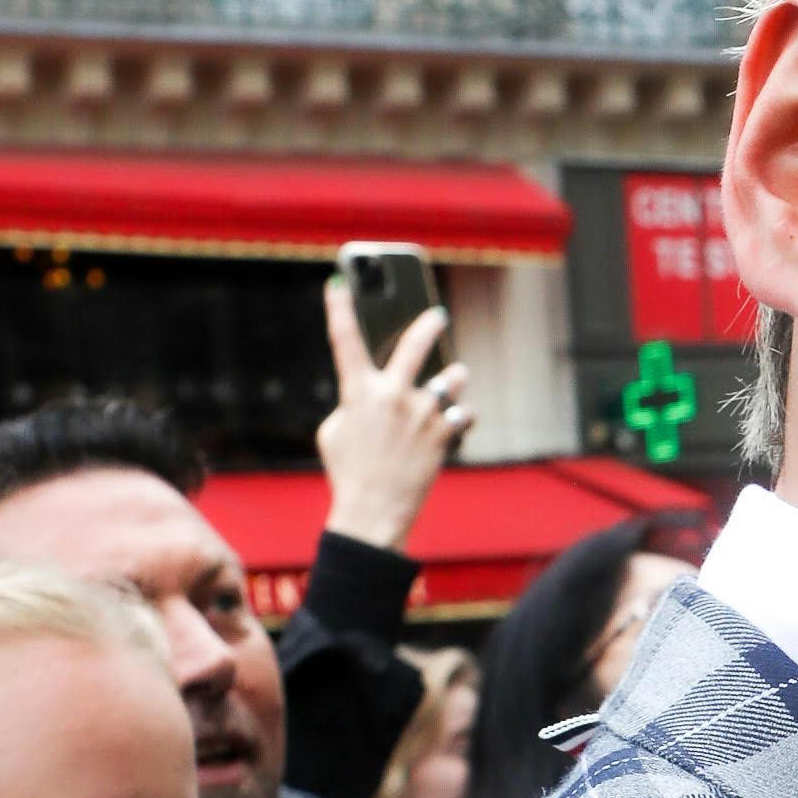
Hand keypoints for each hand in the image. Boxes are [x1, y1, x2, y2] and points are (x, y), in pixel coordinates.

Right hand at [317, 282, 472, 551]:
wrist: (372, 512)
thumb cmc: (349, 473)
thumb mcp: (334, 433)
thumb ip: (354, 405)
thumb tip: (373, 397)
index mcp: (357, 392)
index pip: (344, 340)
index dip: (339, 309)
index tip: (338, 285)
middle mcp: (391, 396)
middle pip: (414, 347)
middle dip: (428, 326)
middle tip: (438, 314)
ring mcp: (419, 415)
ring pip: (449, 382)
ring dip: (454, 380)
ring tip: (455, 379)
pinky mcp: (441, 436)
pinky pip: (463, 416)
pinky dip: (463, 416)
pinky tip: (461, 419)